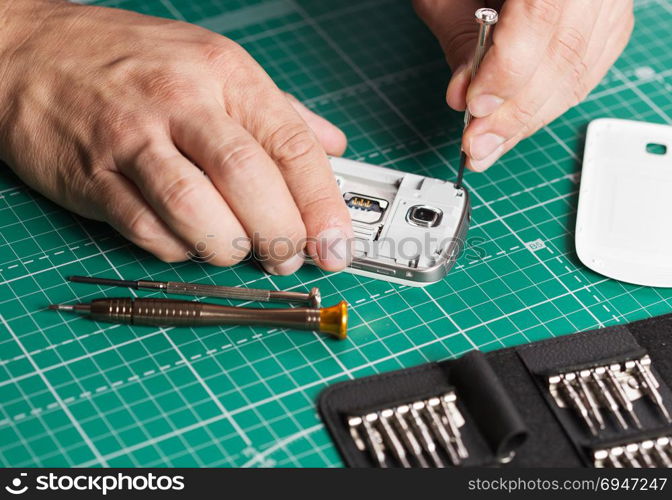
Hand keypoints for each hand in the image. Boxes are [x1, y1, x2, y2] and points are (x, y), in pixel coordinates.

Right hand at [0, 0, 352, 273]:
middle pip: (248, 180)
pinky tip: (186, 241)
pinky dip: (177, 249)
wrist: (32, 50)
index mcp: (225, 75)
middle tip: (289, 258)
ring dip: (229, 247)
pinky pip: (146, 229)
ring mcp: (132, 140)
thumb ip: (279, 111)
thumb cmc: (133, 63)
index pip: (292, 146)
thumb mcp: (216, 65)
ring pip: (196, 210)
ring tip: (237, 249)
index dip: (323, 205)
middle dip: (281, 234)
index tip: (337, 245)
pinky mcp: (92, 176)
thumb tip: (332, 147)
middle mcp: (181, 103)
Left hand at [414, 0, 633, 170]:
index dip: (509, 71)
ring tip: (489, 146)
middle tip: (477, 145)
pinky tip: (518, 125)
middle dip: (516, 112)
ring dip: (530, 119)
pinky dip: (549, 105)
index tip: (475, 107)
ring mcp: (609, 0)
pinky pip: (588, 73)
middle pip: (566, 52)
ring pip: (579, 70)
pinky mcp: (610, 21)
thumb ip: (461, 39)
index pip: (542, 16)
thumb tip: (463, 98)